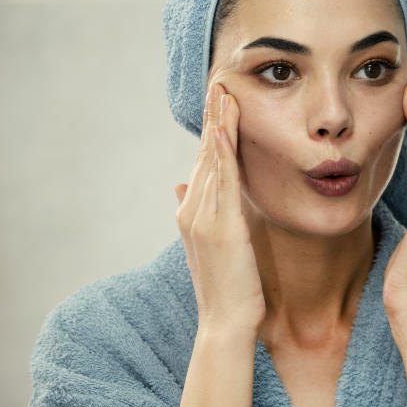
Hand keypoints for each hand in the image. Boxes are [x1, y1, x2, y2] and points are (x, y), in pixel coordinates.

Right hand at [175, 83, 264, 336]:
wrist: (225, 323)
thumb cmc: (226, 288)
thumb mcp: (211, 246)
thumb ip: (199, 214)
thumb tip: (180, 186)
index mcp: (193, 213)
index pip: (204, 163)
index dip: (211, 131)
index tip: (219, 102)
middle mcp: (194, 211)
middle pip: (205, 155)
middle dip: (213, 118)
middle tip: (220, 83)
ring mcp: (204, 218)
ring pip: (211, 162)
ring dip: (218, 125)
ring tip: (224, 94)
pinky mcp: (221, 227)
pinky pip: (221, 184)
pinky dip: (221, 155)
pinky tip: (224, 131)